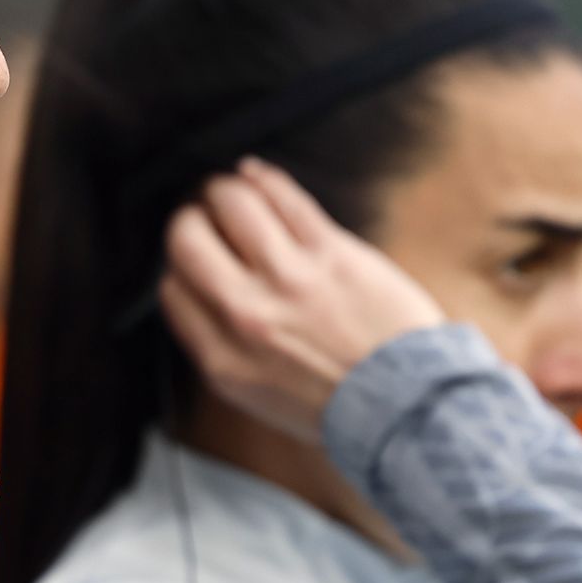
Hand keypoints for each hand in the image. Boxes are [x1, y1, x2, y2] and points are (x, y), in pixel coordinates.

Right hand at [159, 157, 445, 442]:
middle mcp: (247, 315)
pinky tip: (253, 175)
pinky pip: (282, 195)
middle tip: (201, 221)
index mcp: (223, 359)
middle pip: (186, 239)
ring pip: (230, 204)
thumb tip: (192, 289)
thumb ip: (215, 343)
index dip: (177, 267)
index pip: (172, 288)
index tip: (193, 261)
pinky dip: (260, 177)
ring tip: (226, 194)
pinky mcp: (331, 252)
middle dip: (188, 222)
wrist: (409, 408)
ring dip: (221, 191)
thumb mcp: (254, 393)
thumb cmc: (335, 403)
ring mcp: (291, 280)